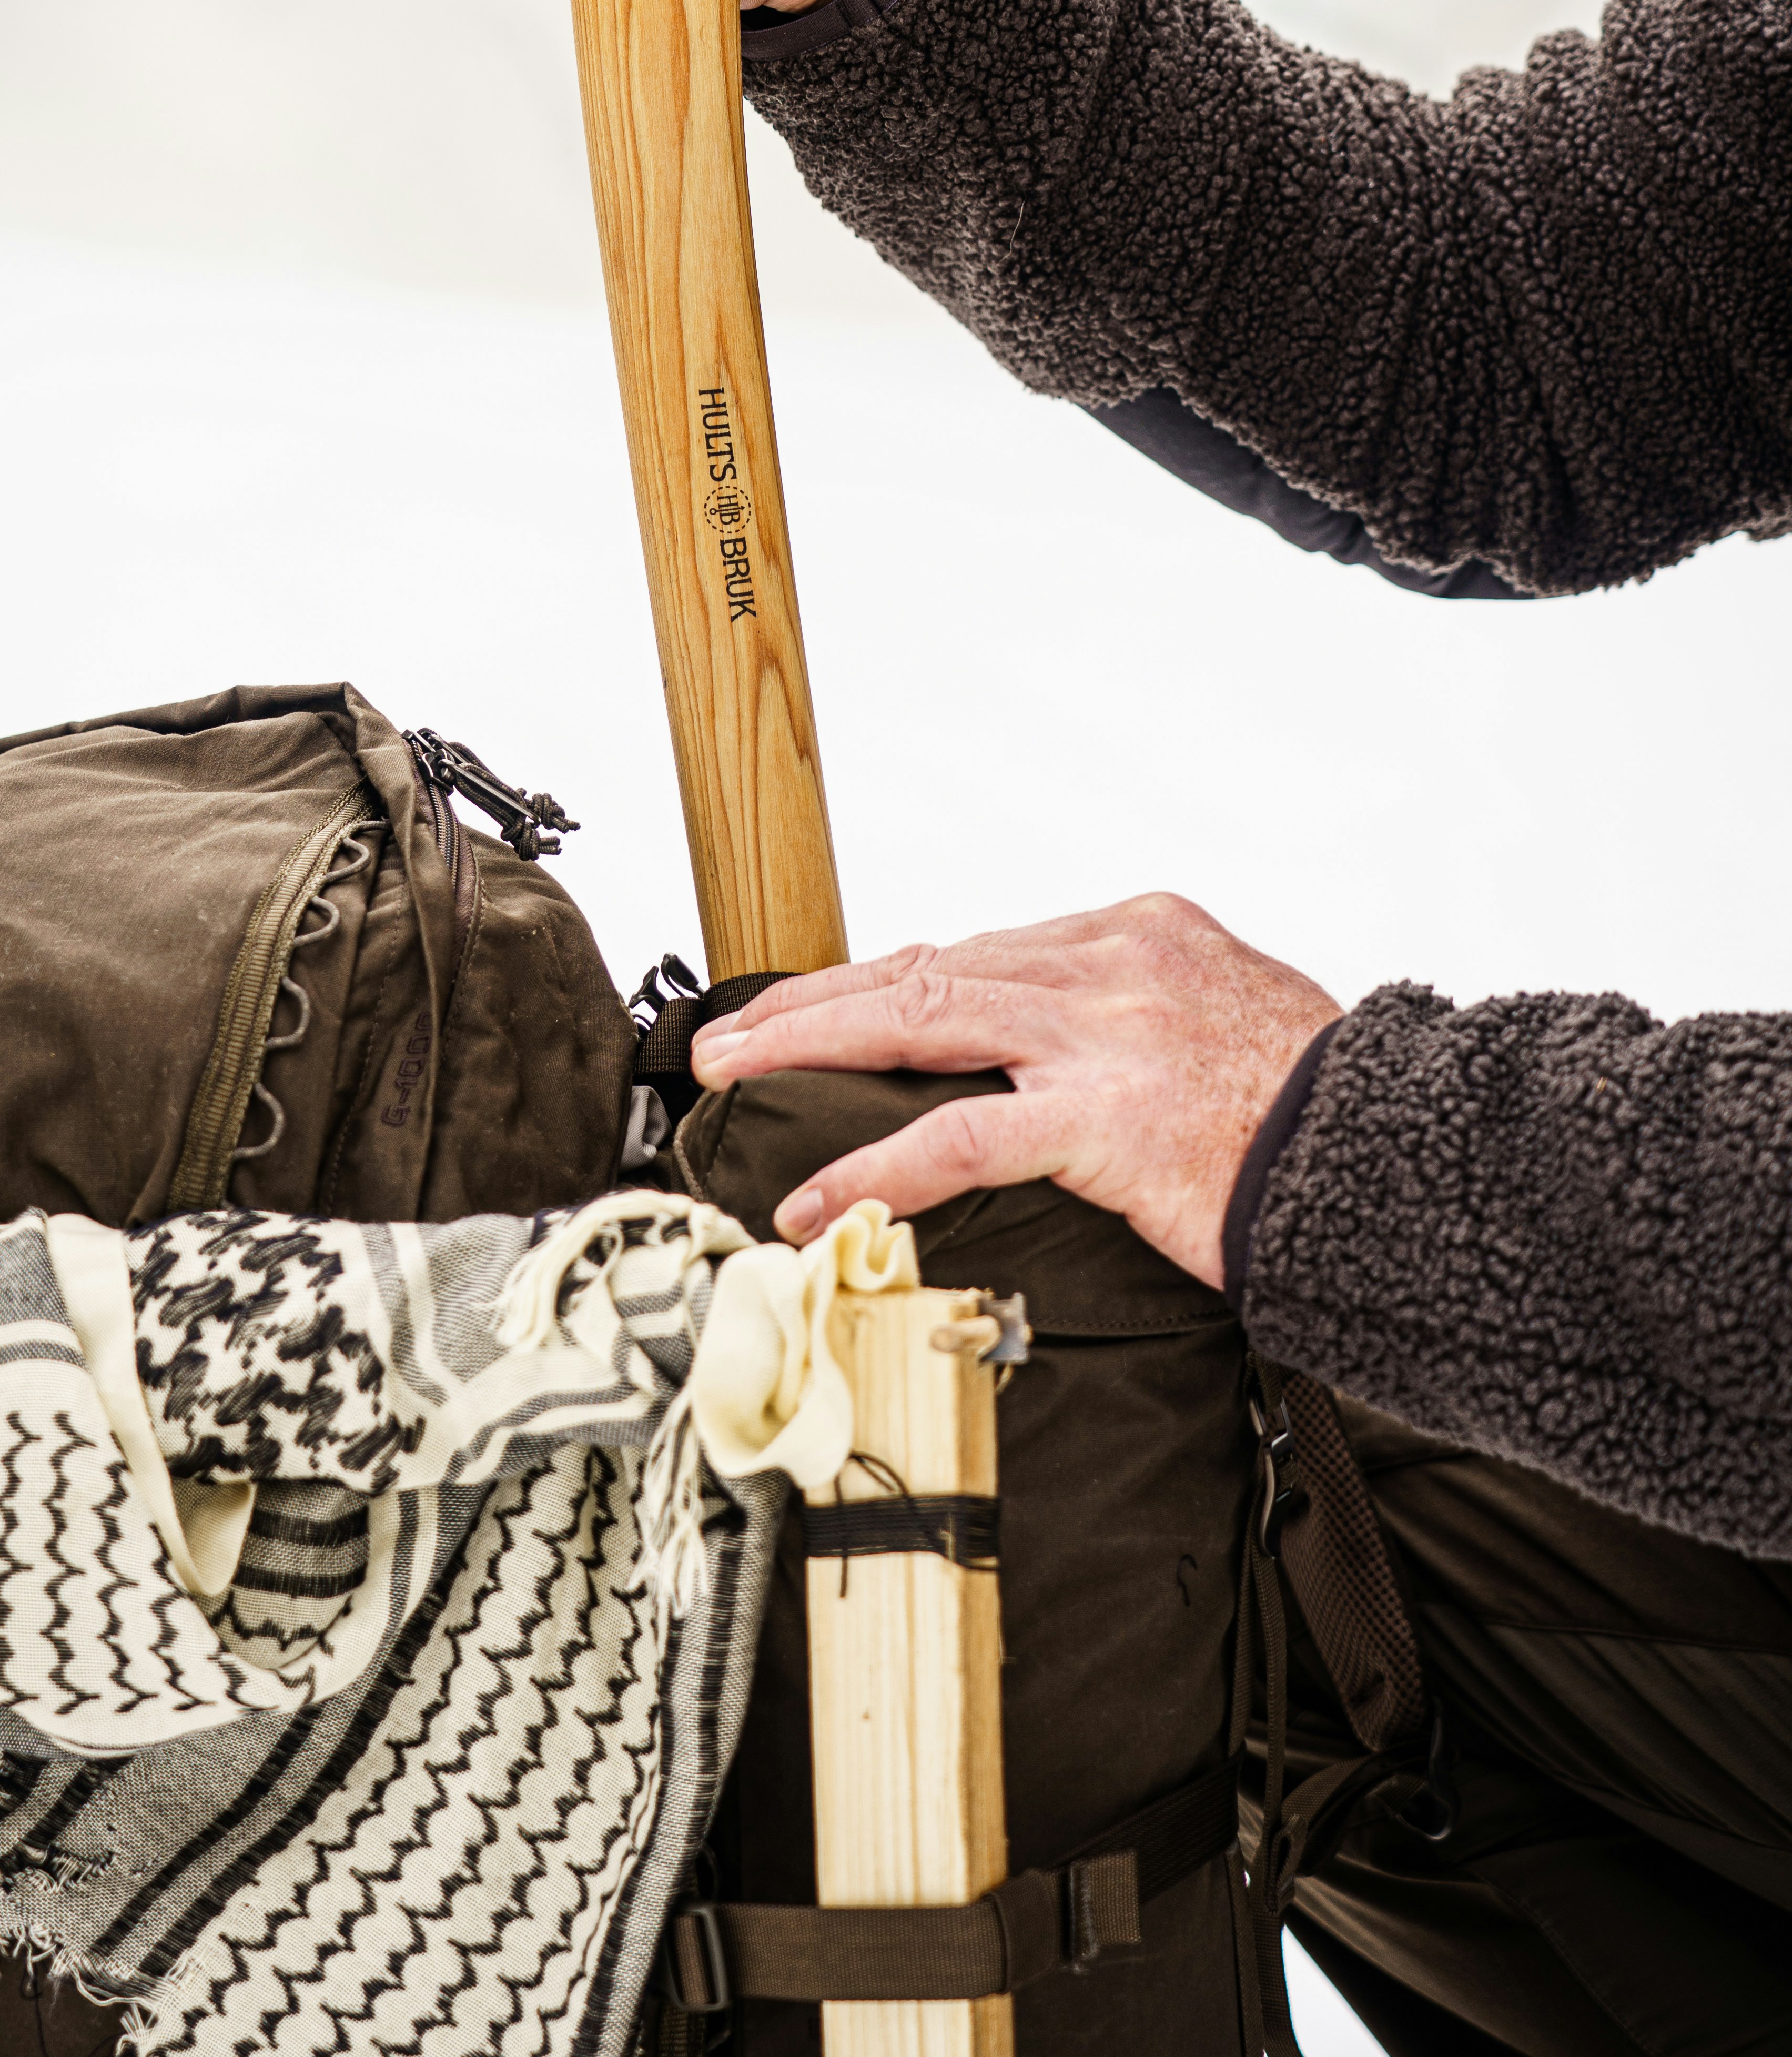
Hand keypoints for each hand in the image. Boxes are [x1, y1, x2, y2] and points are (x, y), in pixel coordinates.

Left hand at [689, 895, 1341, 1290]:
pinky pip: (959, 1140)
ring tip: (731, 1078)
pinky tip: (816, 1200)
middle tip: (732, 1032)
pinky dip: (875, 1168)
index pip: (982, 951)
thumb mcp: (1226, 1024)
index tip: (826, 1006)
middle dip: (816, 1000)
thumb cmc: (1322, 1112)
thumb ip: (1136, 1025)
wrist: (1401, 1156)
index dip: (888, 980)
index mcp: (1141, 932)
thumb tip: (1057, 1063)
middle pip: (928, 965)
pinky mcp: (1106, 1118)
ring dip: (808, 1048)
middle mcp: (1112, 962)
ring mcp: (1104, 1035)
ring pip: (919, 1019)